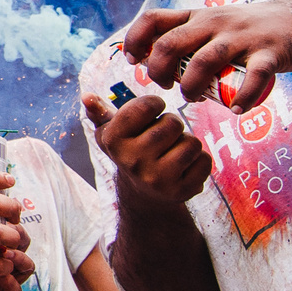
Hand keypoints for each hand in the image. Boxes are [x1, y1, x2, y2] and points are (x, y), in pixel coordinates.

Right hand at [83, 94, 212, 209]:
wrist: (143, 194)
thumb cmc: (130, 151)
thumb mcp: (112, 132)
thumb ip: (100, 112)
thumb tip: (86, 97)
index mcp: (113, 141)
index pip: (147, 105)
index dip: (155, 104)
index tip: (152, 112)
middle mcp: (133, 161)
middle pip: (173, 123)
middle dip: (172, 125)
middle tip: (163, 136)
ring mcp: (157, 179)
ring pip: (192, 143)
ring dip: (187, 143)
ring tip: (173, 151)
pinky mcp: (181, 191)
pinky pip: (205, 161)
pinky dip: (199, 161)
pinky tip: (184, 167)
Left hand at [121, 1, 291, 112]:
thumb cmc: (249, 28)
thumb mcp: (213, 24)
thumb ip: (187, 37)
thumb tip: (152, 60)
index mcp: (198, 16)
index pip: (154, 19)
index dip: (135, 39)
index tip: (133, 62)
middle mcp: (216, 22)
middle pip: (171, 43)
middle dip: (158, 70)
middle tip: (163, 87)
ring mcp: (243, 37)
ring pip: (204, 61)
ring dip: (191, 86)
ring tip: (191, 98)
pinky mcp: (270, 53)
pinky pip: (254, 77)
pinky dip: (243, 96)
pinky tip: (237, 110)